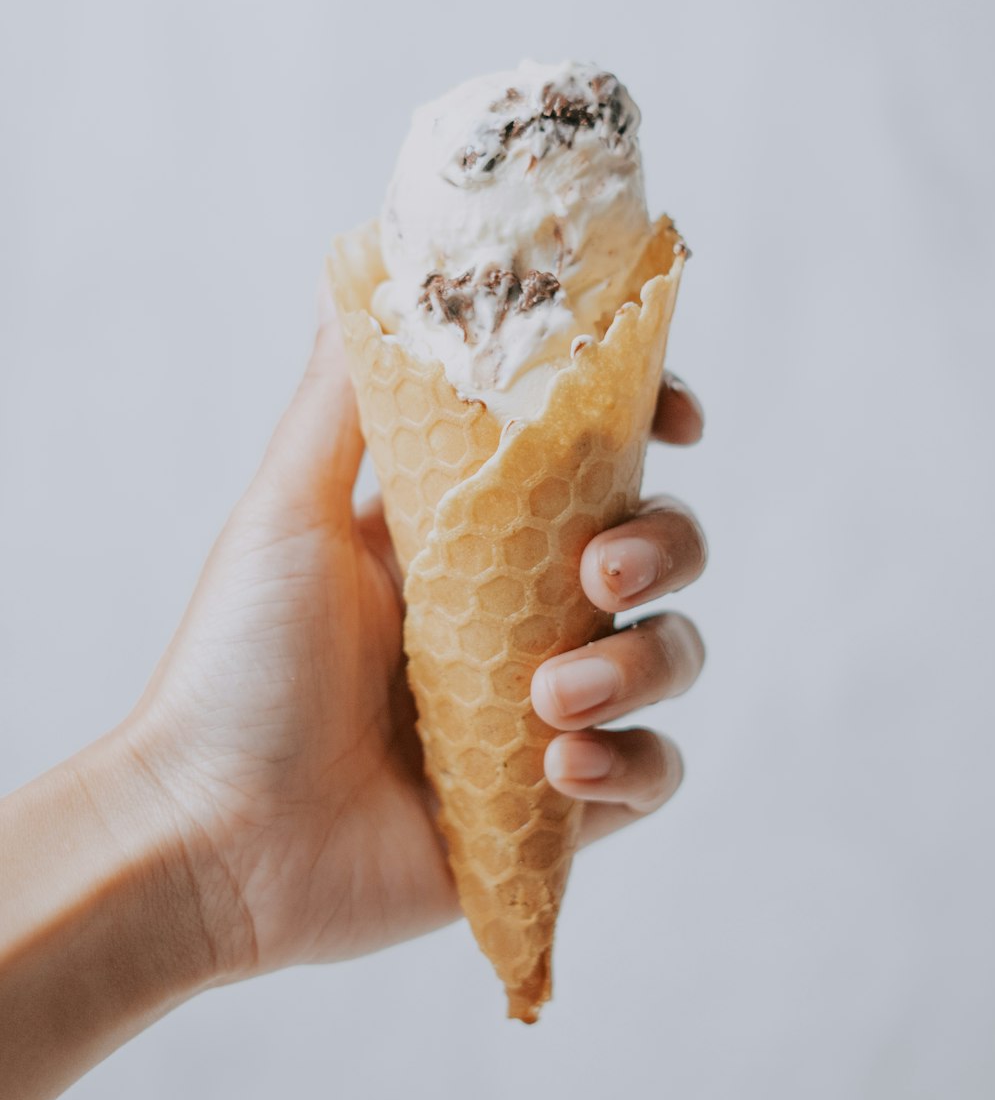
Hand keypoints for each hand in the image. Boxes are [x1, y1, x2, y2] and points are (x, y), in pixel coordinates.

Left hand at [124, 292, 707, 981]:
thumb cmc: (239, 664)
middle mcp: (519, 612)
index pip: (592, 462)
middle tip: (600, 572)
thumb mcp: (290, 511)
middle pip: (657, 548)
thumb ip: (344, 398)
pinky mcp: (553, 805)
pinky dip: (628, 765)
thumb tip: (360, 264)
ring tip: (546, 702)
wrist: (214, 835)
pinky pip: (651, 774)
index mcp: (470, 535)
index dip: (647, 429)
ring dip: (638, 668)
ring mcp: (543, 707)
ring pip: (669, 656)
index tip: (676, 419)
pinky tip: (558, 767)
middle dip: (661, 546)